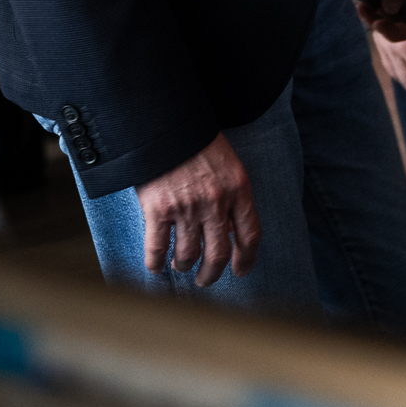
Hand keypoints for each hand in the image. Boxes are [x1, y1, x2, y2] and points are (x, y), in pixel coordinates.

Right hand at [135, 134, 257, 286]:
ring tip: (181, 267)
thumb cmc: (199, 143)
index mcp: (239, 190)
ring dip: (184, 266)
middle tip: (206, 280)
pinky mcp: (158, 210)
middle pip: (219, 254)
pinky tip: (155, 267)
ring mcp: (187, 208)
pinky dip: (155, 263)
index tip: (241, 271)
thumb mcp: (229, 165)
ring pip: (188, 255)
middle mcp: (216, 203)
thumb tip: (229, 229)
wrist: (169, 126)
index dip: (247, 258)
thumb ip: (232, 195)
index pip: (250, 234)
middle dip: (212, 273)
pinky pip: (157, 248)